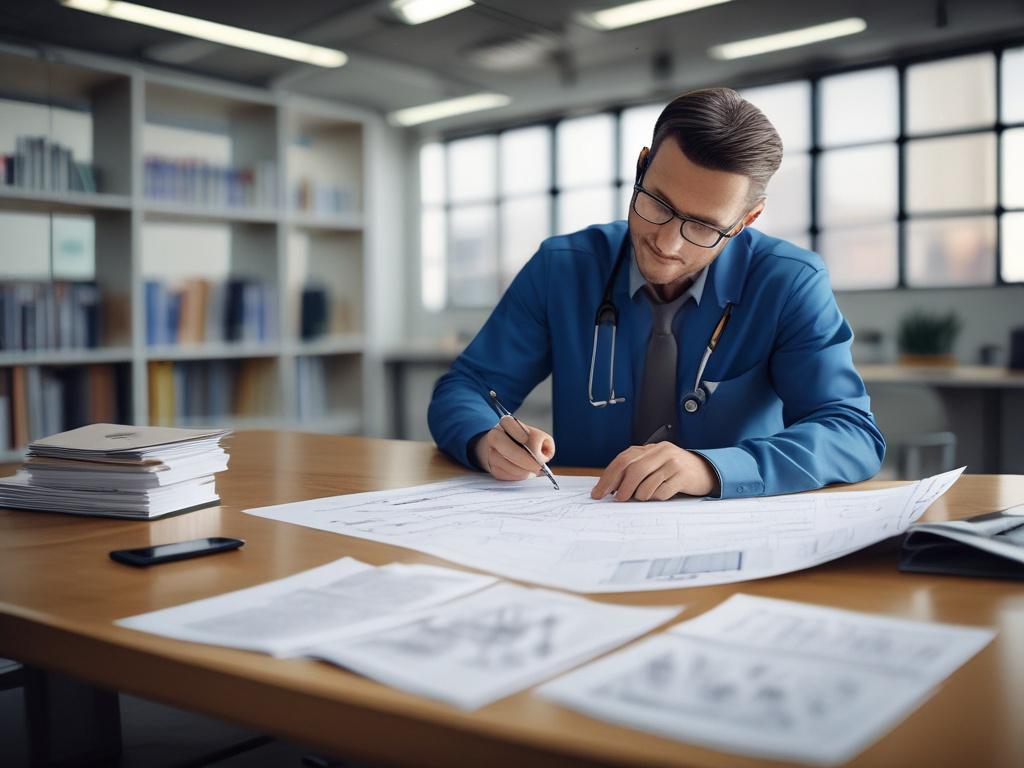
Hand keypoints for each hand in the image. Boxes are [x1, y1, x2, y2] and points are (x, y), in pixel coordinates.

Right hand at [475, 416, 554, 481]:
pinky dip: (516, 476)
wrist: (510, 452)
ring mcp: (490, 451)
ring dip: (521, 470)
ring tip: (533, 471)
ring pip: (501, 461)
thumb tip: (542, 457)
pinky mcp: (491, 466)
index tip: (529, 442)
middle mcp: (495, 435)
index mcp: (507, 423)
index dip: (518, 432)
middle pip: (500, 442)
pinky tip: (524, 473)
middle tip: (537, 466)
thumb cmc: (527, 444)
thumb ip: (544, 443)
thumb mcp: (539, 437)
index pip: (508, 422)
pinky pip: (502, 473)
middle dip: (521, 457)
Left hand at [591, 442, 718, 500]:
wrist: (706, 470)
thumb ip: (635, 470)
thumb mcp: (654, 464)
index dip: (608, 477)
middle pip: (633, 469)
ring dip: (639, 495)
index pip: (623, 460)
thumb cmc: (674, 470)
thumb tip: (611, 487)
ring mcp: (673, 463)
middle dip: (621, 487)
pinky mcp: (683, 476)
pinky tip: (659, 496)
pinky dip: (656, 497)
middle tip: (617, 499)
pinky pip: (663, 491)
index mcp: (650, 448)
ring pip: (646, 482)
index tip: (598, 492)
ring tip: (641, 498)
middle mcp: (661, 452)